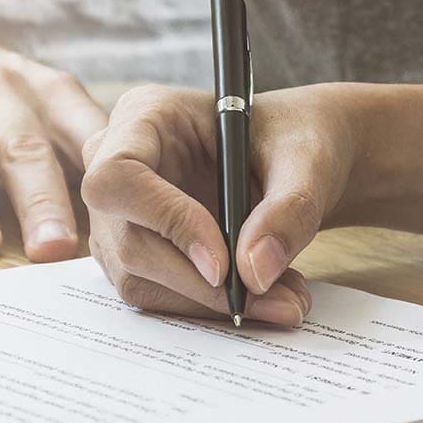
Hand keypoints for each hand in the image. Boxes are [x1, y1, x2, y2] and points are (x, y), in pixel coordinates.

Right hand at [81, 84, 359, 323]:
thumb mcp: (306, 159)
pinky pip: (157, 294)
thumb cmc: (295, 139)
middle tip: (274, 299)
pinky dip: (210, 306)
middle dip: (199, 283)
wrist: (295, 160)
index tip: (224, 263)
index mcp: (145, 116)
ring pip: (138, 278)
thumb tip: (255, 274)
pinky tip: (262, 298)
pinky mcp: (135, 252)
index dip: (166, 223)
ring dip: (209, 303)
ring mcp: (119, 213)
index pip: (118, 177)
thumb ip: (287, 209)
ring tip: (283, 300)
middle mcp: (116, 164)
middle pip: (127, 240)